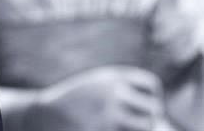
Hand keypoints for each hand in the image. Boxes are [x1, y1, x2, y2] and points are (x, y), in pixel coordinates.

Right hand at [27, 65, 163, 130]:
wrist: (44, 115)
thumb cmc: (74, 103)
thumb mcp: (96, 86)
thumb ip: (123, 92)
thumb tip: (159, 118)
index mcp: (112, 77)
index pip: (150, 85)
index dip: (152, 97)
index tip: (144, 105)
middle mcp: (112, 92)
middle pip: (153, 109)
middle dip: (151, 119)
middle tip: (139, 124)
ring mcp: (108, 114)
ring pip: (146, 126)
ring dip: (141, 129)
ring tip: (126, 126)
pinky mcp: (102, 130)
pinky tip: (113, 127)